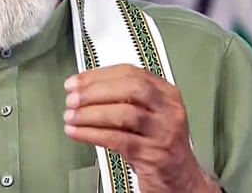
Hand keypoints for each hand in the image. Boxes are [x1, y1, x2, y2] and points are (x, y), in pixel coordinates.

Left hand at [63, 64, 219, 191]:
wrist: (180, 178)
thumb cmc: (158, 143)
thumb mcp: (149, 114)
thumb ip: (124, 98)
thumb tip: (84, 88)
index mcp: (166, 93)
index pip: (131, 73)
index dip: (98, 76)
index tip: (75, 82)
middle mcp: (168, 110)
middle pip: (130, 89)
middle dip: (95, 91)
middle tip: (72, 98)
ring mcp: (163, 132)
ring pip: (124, 114)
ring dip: (91, 114)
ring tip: (71, 117)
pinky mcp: (153, 155)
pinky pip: (118, 140)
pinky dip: (93, 134)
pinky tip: (77, 133)